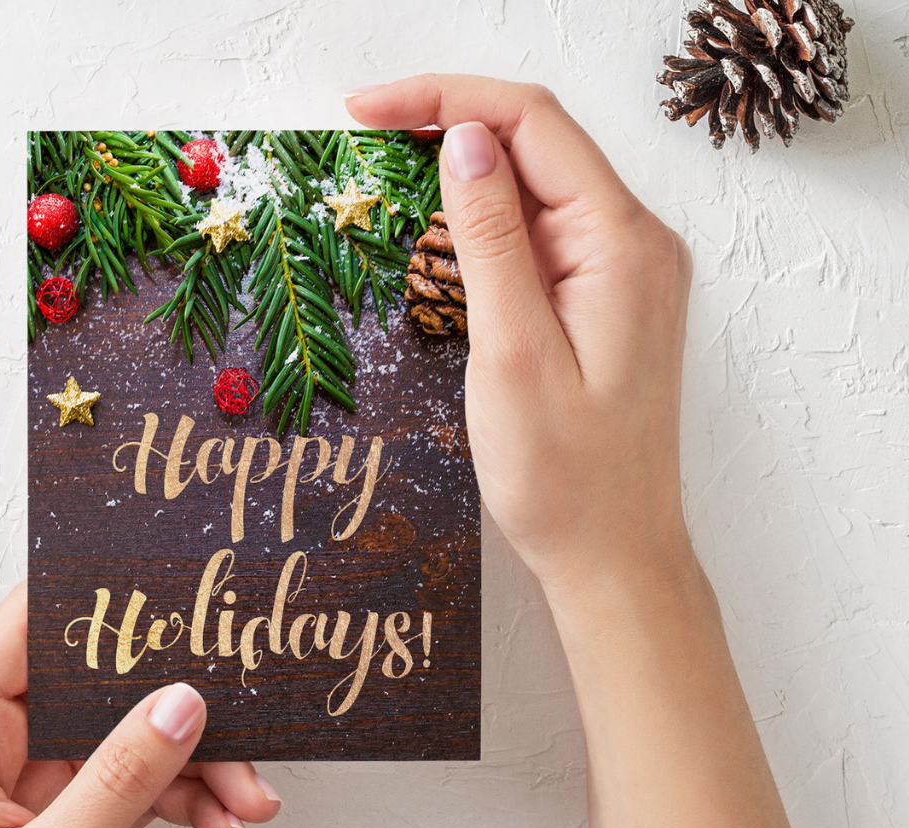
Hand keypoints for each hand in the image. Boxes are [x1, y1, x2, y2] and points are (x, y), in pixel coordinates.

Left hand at [0, 583, 281, 827]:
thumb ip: (116, 782)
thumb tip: (178, 703)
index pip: (28, 625)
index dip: (96, 596)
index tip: (169, 593)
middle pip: (95, 684)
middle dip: (173, 706)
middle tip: (236, 715)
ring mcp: (24, 781)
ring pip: (124, 737)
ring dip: (193, 765)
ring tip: (244, 797)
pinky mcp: (52, 819)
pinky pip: (128, 786)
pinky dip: (178, 801)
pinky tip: (217, 819)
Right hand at [350, 76, 825, 827]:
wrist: (614, 554)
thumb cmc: (567, 479)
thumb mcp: (513, 354)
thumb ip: (491, 240)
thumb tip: (466, 143)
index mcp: (622, 245)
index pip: (532, 123)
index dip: (447, 98)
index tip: (369, 108)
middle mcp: (635, 243)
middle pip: (538, 140)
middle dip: (451, 121)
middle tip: (367, 130)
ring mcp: (624, 269)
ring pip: (537, 183)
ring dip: (465, 168)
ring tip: (390, 171)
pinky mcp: (605, 297)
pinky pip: (544, 229)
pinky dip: (487, 216)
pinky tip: (441, 228)